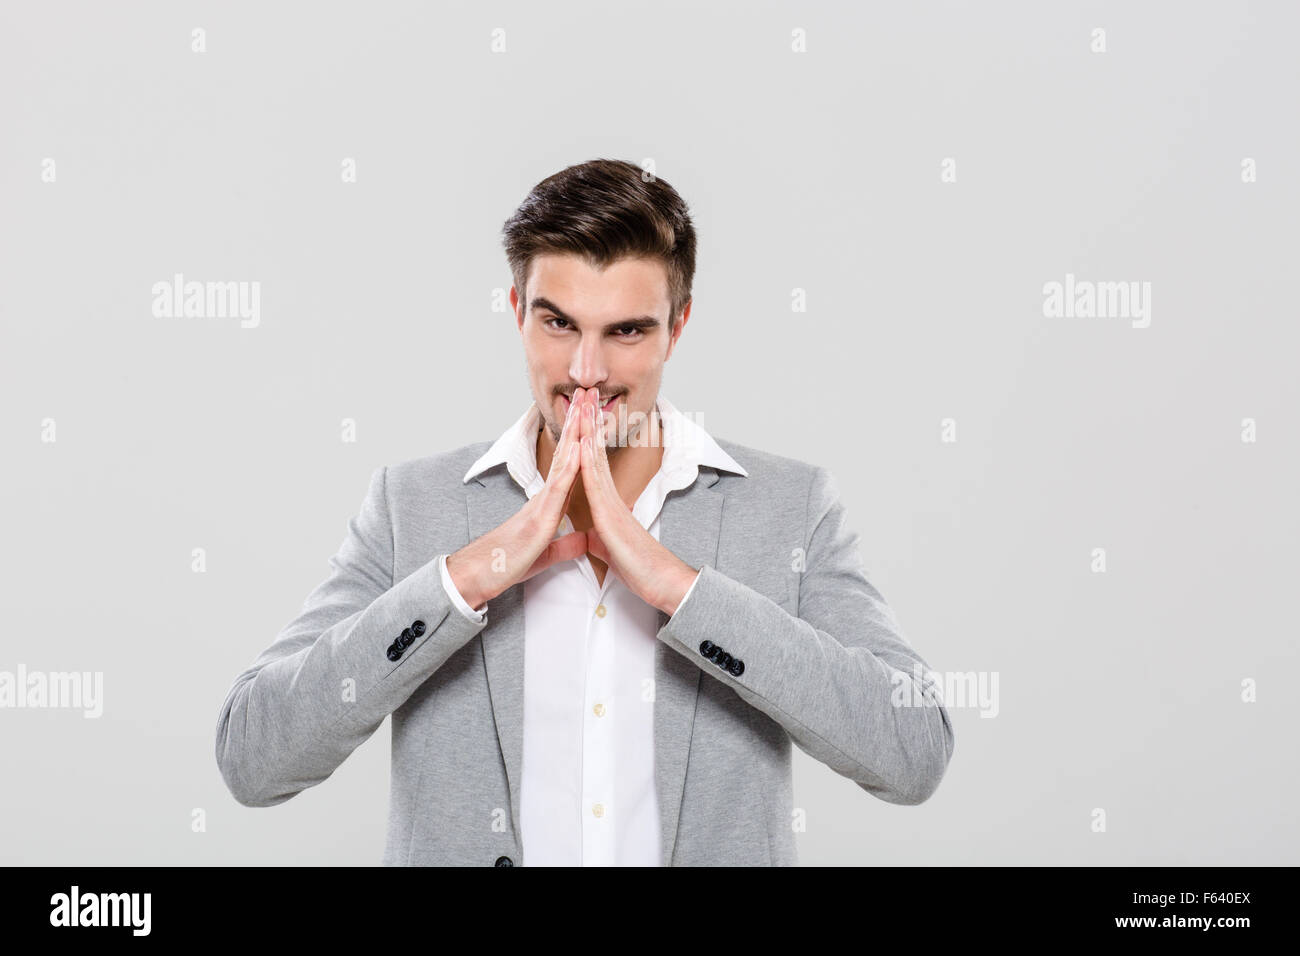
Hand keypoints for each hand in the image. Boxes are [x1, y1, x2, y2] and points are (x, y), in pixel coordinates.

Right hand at [446, 389, 586, 609]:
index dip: (582, 439)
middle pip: (567, 452)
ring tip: (584, 406)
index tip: (591, 415)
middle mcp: (546, 496)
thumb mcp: (547, 553)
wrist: (486, 574)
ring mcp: (543, 503)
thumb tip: (583, 539)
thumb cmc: (511, 561)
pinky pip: (559, 487)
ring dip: (575, 433)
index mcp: (551, 503)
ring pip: (563, 461)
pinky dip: (570, 467)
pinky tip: (580, 448)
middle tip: (587, 393)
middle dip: (578, 422)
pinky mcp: (541, 516)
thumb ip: (565, 544)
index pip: (571, 464)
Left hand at [577, 388, 699, 615]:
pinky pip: (596, 483)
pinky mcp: (611, 515)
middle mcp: (611, 498)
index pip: (593, 465)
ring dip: (588, 431)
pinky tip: (583, 441)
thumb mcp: (611, 550)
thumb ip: (599, 539)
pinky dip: (588, 461)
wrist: (660, 581)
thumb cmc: (640, 567)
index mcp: (608, 504)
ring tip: (583, 404)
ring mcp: (612, 503)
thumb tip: (589, 536)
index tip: (580, 416)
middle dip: (588, 423)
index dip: (586, 439)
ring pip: (595, 460)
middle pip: (594, 453)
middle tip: (584, 394)